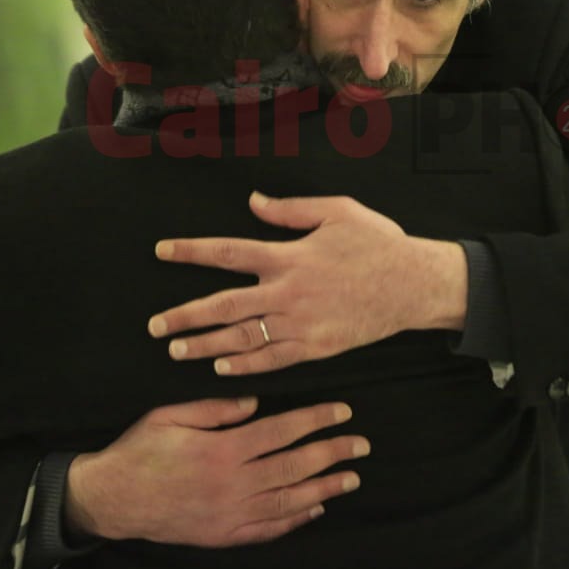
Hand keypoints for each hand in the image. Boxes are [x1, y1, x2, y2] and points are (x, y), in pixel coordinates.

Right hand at [64, 397, 368, 545]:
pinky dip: (295, 520)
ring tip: (351, 477)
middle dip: (332, 453)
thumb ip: (216, 409)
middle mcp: (232, 484)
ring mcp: (229, 514)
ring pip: (288, 500)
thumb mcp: (171, 416)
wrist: (111, 500)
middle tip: (361, 444)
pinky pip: (267, 530)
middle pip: (294, 466)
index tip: (342, 411)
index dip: (315, 420)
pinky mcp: (223, 535)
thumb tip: (255, 403)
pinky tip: (315, 509)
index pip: (281, 431)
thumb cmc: (139, 451)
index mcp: (222, 450)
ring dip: (324, 488)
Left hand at [149, 192, 467, 374]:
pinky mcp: (317, 347)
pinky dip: (245, 365)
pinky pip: (273, 360)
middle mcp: (288, 292)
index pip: (228, 252)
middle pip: (225, 305)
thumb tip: (253, 201)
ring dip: (206, 344)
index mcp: (289, 256)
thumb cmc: (378, 243)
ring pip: (243, 337)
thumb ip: (290, 210)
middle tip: (155, 326)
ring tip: (177, 349)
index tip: (162, 252)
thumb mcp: (337, 211)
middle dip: (186, 316)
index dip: (192, 252)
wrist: (413, 284)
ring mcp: (302, 324)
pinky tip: (221, 367)